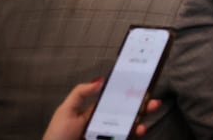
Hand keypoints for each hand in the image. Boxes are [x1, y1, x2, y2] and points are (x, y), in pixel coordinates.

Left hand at [41, 79, 160, 139]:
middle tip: (154, 101)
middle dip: (141, 106)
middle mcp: (104, 124)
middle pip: (126, 113)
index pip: (114, 101)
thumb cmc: (58, 135)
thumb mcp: (66, 111)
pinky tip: (140, 129)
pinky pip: (126, 137)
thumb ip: (81, 93)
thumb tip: (100, 80)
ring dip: (141, 118)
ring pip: (129, 126)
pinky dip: (135, 133)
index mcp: (94, 113)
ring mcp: (108, 135)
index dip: (127, 94)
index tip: (140, 86)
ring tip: (149, 112)